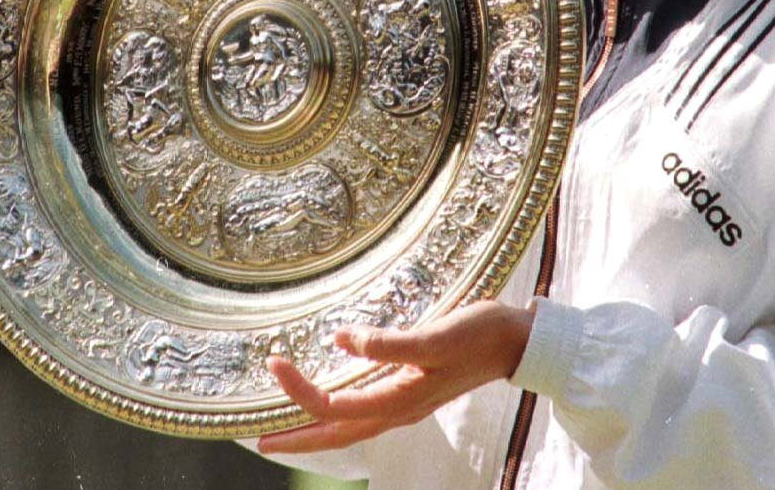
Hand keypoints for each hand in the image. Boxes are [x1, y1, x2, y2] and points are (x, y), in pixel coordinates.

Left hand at [257, 300, 534, 453]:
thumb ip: (387, 343)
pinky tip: (333, 401)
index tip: (274, 363)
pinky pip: (364, 412)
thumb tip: (341, 340)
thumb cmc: (478, 334)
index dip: (299, 390)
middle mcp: (398, 409)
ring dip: (316, 429)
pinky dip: (339, 413)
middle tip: (259, 440)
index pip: (334, 407)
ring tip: (286, 430)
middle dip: (298, 437)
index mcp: (399, 400)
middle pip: (337, 433)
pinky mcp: (412, 390)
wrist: (515, 341)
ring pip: (350, 426)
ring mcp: (405, 403)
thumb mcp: (434, 336)